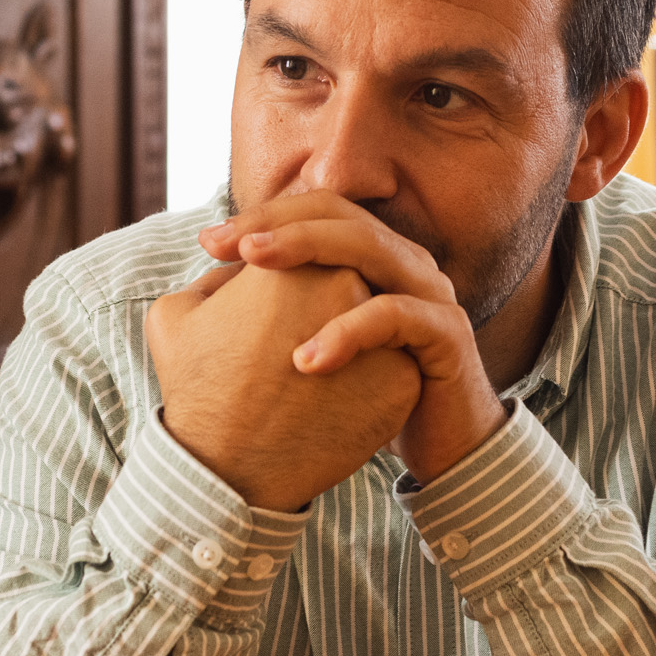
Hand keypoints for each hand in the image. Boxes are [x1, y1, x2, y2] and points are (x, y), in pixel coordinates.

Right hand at [146, 262, 421, 510]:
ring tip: (312, 374)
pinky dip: (368, 377)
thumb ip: (210, 276)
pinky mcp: (402, 378)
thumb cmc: (195, 392)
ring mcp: (379, 332)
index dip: (280, 281)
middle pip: (342, 276)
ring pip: (372, 319)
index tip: (263, 314)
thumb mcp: (175, 316)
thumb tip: (239, 269)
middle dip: (318, 302)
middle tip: (287, 342)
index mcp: (291, 261)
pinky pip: (392, 363)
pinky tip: (335, 400)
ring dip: (349, 334)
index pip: (301, 250)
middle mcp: (344, 285)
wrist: (229, 472)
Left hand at [199, 193, 506, 483]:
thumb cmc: (369, 394)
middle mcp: (405, 260)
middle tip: (222, 245)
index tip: (208, 243)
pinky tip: (303, 360)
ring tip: (253, 270)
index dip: (263, 217)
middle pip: (340, 215)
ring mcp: (430, 292)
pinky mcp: (447, 333)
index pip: (318, 210)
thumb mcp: (320, 341)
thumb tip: (210, 286)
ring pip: (369, 247)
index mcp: (375, 254)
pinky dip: (347, 330)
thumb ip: (281, 309)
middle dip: (276, 224)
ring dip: (306, 251)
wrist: (443, 446)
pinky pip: (396, 314)